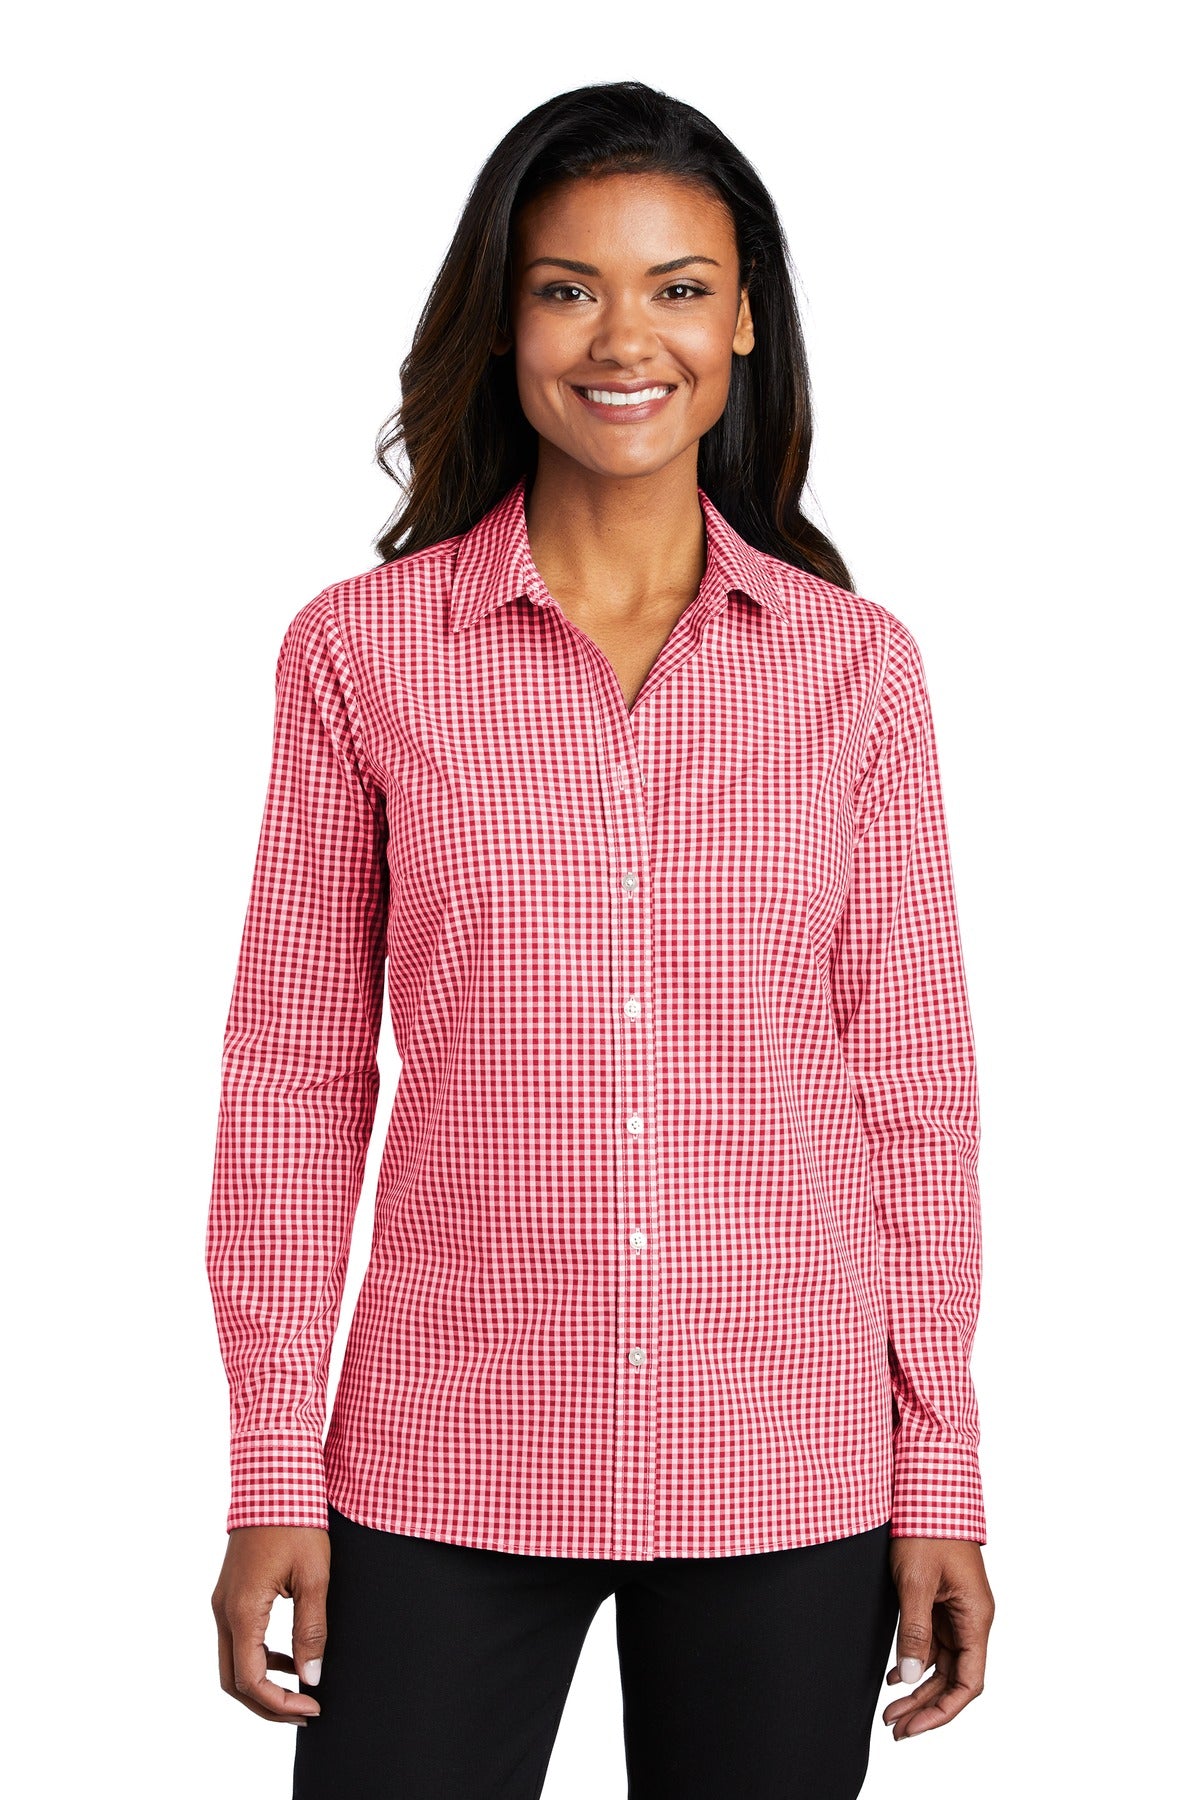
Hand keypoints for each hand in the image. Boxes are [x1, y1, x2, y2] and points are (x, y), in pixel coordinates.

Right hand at [212, 1526, 330, 1724]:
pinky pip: (237, 1641)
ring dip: (262, 1684)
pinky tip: (288, 1658)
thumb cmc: (296, 1522)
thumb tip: (311, 1677)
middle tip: (306, 1711)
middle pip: (234, 1681)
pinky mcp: (229, 1594)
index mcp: (242, 1611)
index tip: (313, 1707)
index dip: (280, 1704)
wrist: (273, 1480)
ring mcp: (222, 1602)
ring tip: (300, 1691)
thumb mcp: (314, 1577)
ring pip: (232, 1663)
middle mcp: (224, 1611)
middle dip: (268, 1704)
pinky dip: (259, 1660)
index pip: (251, 1680)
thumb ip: (312, 1630)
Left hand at [882, 1537, 993, 1738]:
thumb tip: (907, 1676)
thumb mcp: (915, 1582)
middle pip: (954, 1679)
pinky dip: (914, 1662)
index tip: (912, 1727)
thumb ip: (914, 1631)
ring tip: (889, 1709)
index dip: (942, 1711)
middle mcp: (971, 1619)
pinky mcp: (942, 1602)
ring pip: (942, 1664)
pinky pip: (932, 1643)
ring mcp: (957, 1611)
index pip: (968, 1683)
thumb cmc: (926, 1529)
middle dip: (925, 1706)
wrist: (927, 1489)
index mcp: (975, 1617)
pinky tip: (892, 1677)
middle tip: (894, 1727)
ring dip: (918, 1688)